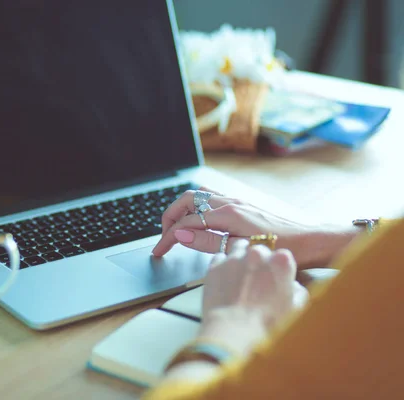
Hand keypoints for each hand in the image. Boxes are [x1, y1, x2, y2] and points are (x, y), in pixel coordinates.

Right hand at [152, 186, 359, 267]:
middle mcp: (231, 203)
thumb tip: (182, 234)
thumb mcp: (242, 251)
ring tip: (175, 226)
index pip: (187, 221)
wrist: (313, 241)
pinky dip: (196, 206)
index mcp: (229, 214)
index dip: (168, 236)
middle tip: (163, 236)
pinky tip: (197, 220)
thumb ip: (209, 242)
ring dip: (182, 208)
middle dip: (170, 216)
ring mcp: (237, 201)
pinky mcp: (242, 205)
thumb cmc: (285, 249)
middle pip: (188, 200)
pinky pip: (211, 197)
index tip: (159, 250)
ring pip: (199, 195)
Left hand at [201, 240, 307, 331]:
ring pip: (238, 248)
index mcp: (281, 262)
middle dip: (259, 261)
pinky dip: (222, 265)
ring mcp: (234, 258)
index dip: (278, 267)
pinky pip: (220, 257)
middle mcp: (258, 254)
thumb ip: (297, 291)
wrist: (234, 331)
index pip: (283, 256)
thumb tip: (293, 286)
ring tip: (239, 275)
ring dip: (240, 258)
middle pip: (260, 250)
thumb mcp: (295, 309)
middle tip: (256, 279)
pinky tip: (224, 279)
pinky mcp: (215, 265)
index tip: (275, 277)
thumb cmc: (267, 324)